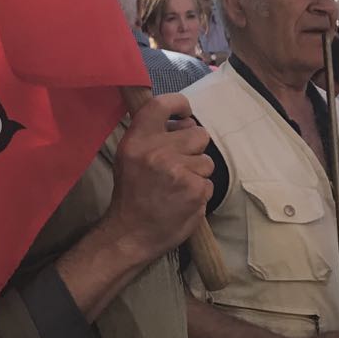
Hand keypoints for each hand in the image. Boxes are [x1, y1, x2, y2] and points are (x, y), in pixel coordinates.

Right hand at [94, 92, 212, 265]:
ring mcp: (177, 171)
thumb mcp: (129, 157)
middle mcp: (157, 151)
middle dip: (194, 149)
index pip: (162, 104)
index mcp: (137, 140)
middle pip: (198, 133)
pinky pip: (209, 183)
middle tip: (178, 164)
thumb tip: (184, 122)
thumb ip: (152, 135)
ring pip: (207, 161)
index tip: (185, 113)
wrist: (131, 233)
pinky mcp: (195, 190)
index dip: (180, 104)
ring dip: (197, 173)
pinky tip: (183, 200)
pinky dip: (199, 193)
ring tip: (178, 186)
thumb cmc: (132, 194)